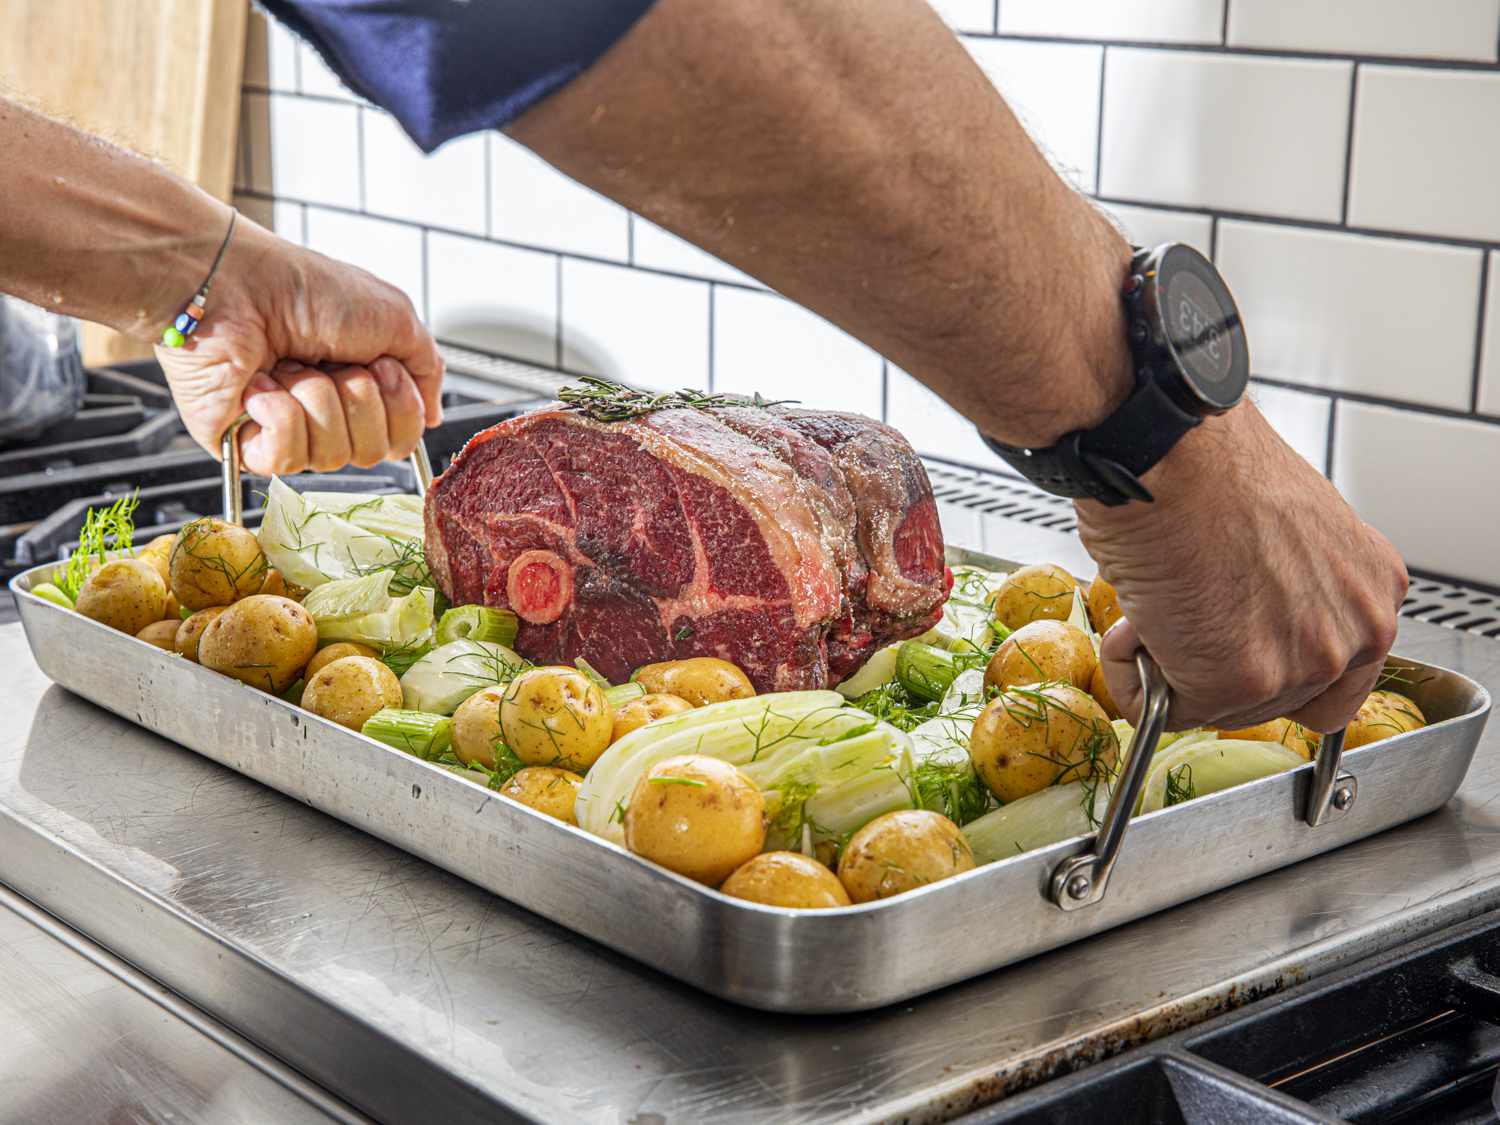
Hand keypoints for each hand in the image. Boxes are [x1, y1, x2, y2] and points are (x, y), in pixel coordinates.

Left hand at [155, 214, 443, 474]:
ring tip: (290, 366)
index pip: (404, 436)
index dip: (400, 405)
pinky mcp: (248, 446)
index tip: (379, 363)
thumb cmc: (304, 289)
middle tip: (332, 361)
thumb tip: (432, 417)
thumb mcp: (396, 316)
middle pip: (374, 452)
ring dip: (316, 399)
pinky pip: (288, 459)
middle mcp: (330, 413)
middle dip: (359, 401)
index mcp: (363, 385)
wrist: (234, 283)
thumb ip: (428, 367)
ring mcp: (289, 433)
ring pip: (332, 456)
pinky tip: (262, 385)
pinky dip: (281, 414)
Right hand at [1082, 404, 1406, 733]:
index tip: (1229, 642)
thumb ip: (1288, 584)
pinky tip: (1133, 614)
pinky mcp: (1239, 683)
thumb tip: (1242, 615)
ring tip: (1153, 601)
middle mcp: (1357, 631)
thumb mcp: (1285, 527)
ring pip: (1219, 709)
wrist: (1166, 447)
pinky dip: (1128, 671)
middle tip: (1178, 613)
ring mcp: (1302, 664)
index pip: (1335, 673)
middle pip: (1279, 700)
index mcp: (1373, 587)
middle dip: (1216, 665)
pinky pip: (1160, 707)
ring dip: (1169, 665)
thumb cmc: (1205, 462)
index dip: (1268, 660)